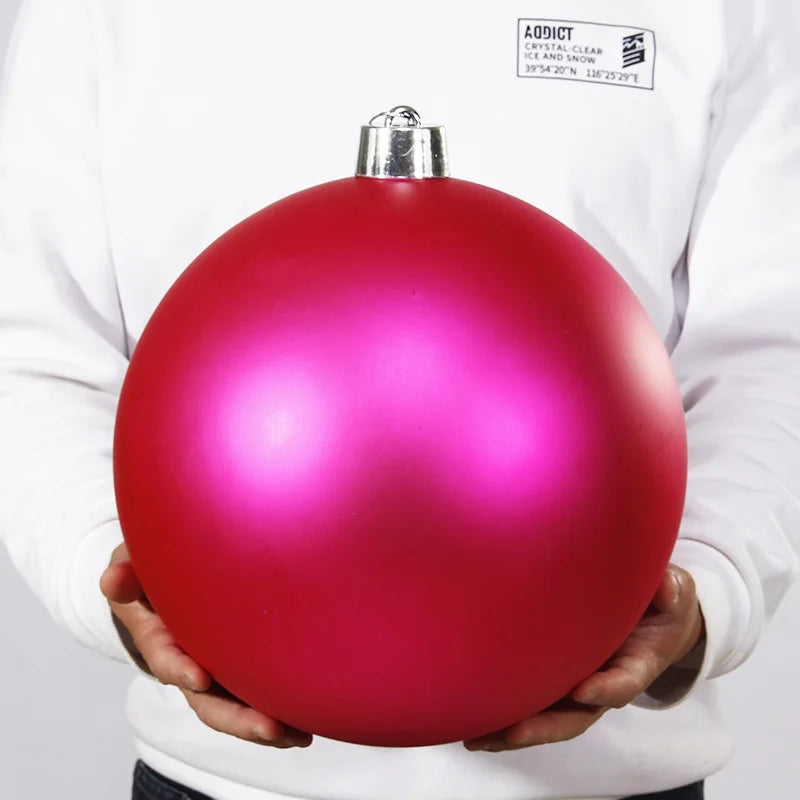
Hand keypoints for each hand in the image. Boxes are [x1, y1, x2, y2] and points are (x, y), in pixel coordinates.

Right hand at [99, 542, 312, 748]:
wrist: (162, 581)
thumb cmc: (147, 571)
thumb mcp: (130, 567)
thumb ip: (125, 574)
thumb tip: (112, 580)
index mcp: (158, 637)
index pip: (167, 658)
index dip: (179, 669)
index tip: (199, 678)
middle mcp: (187, 663)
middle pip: (208, 702)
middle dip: (237, 719)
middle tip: (270, 728)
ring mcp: (214, 670)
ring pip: (234, 707)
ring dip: (263, 726)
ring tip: (299, 736)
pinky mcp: (235, 668)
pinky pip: (253, 695)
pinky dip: (278, 710)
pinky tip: (308, 722)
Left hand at [463, 563, 704, 751]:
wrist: (657, 617)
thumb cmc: (663, 601)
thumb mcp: (676, 591)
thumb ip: (672, 590)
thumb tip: (666, 593)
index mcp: (637, 662)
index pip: (624, 682)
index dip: (607, 689)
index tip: (584, 690)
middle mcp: (605, 682)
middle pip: (577, 716)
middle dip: (544, 728)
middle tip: (511, 733)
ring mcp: (581, 684)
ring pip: (549, 716)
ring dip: (514, 731)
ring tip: (475, 738)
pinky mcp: (560, 677)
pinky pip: (534, 700)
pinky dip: (506, 714)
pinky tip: (471, 718)